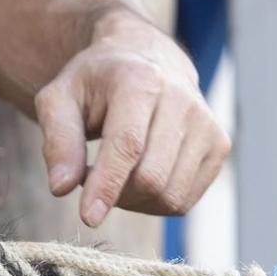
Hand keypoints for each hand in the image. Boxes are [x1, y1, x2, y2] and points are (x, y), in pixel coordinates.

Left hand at [34, 10, 228, 226]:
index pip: (128, 145)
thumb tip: (61, 188)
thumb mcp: (60, 99)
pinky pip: (184, 201)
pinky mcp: (219, 145)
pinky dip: (155, 201)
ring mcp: (207, 124)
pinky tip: (140, 176)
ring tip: (116, 174)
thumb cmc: (97, 84)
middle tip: (92, 177)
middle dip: (115, 194)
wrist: (146, 58)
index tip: (89, 216)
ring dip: (134, 201)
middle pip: (151, 178)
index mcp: (140, 80)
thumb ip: (57, 141)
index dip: (107, 185)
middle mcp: (182, 99)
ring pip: (170, 196)